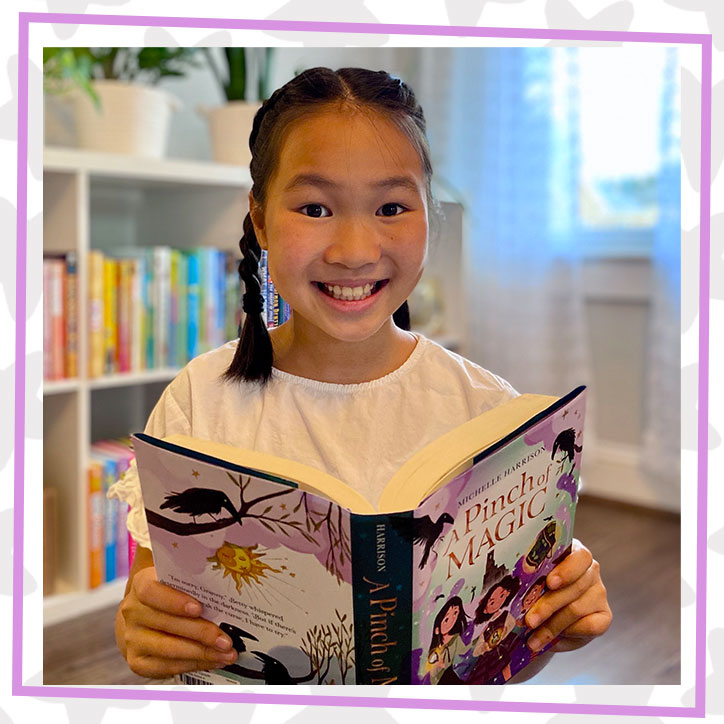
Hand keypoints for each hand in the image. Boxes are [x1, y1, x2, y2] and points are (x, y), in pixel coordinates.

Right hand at [117, 565, 237, 677]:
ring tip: (226, 652)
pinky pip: (166, 667)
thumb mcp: (177, 580)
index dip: (174, 601)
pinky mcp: (137, 661)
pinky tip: (213, 660)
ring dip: (201, 652)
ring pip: (168, 648)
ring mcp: (132, 638)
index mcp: (142, 584)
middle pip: (167, 623)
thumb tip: (226, 583)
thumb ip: (193, 580)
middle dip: (201, 633)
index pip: (151, 591)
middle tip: (226, 639)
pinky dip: (193, 664)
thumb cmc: (170, 593)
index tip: (199, 608)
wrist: (143, 617)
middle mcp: (133, 611)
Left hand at [524, 539, 611, 652]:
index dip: (566, 571)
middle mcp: (590, 571)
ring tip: (533, 638)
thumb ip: (532, 578)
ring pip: (577, 609)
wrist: (544, 613)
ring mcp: (599, 592)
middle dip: (548, 606)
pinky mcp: (604, 615)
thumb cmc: (535, 588)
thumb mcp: (533, 579)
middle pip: (574, 588)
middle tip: (529, 620)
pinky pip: (590, 626)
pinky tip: (552, 641)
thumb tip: (515, 588)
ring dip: (552, 626)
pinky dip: (568, 635)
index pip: (581, 557)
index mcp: (573, 553)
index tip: (549, 583)